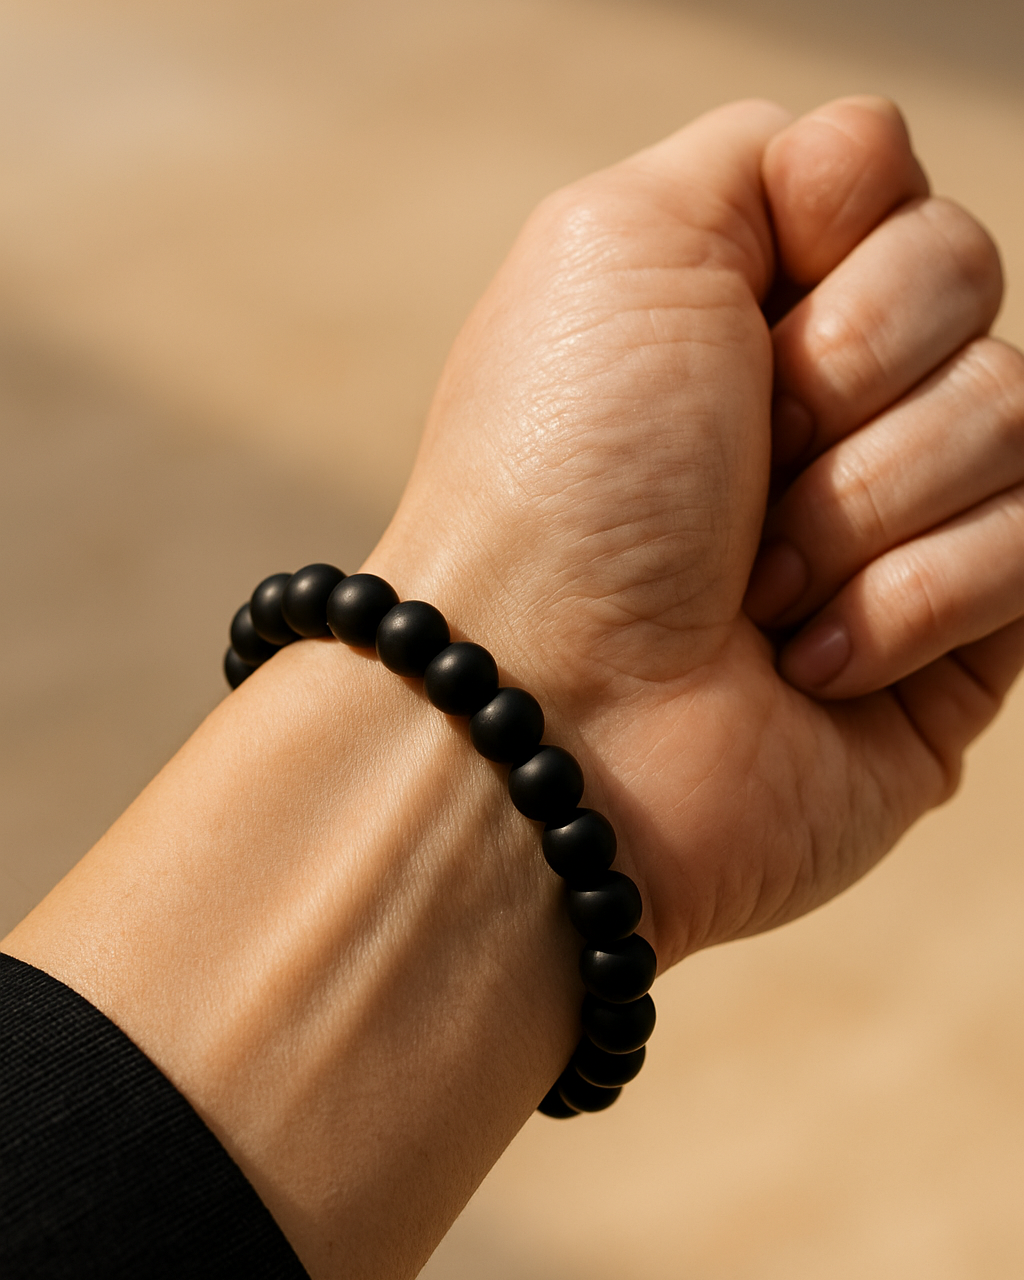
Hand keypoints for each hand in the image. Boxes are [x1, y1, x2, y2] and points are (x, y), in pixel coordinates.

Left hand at [368, 96, 1023, 966]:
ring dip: (864, 501)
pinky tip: (805, 661)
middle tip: (745, 466)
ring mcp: (897, 512)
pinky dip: (906, 601)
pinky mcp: (955, 633)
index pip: (889, 180)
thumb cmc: (567, 480)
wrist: (560, 710)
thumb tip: (869, 175)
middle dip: (848, 373)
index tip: (741, 324)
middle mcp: (826, 394)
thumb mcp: (620, 246)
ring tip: (757, 587)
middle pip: (968, 280)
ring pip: (1016, 409)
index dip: (840, 234)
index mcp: (745, 296)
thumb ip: (760, 161)